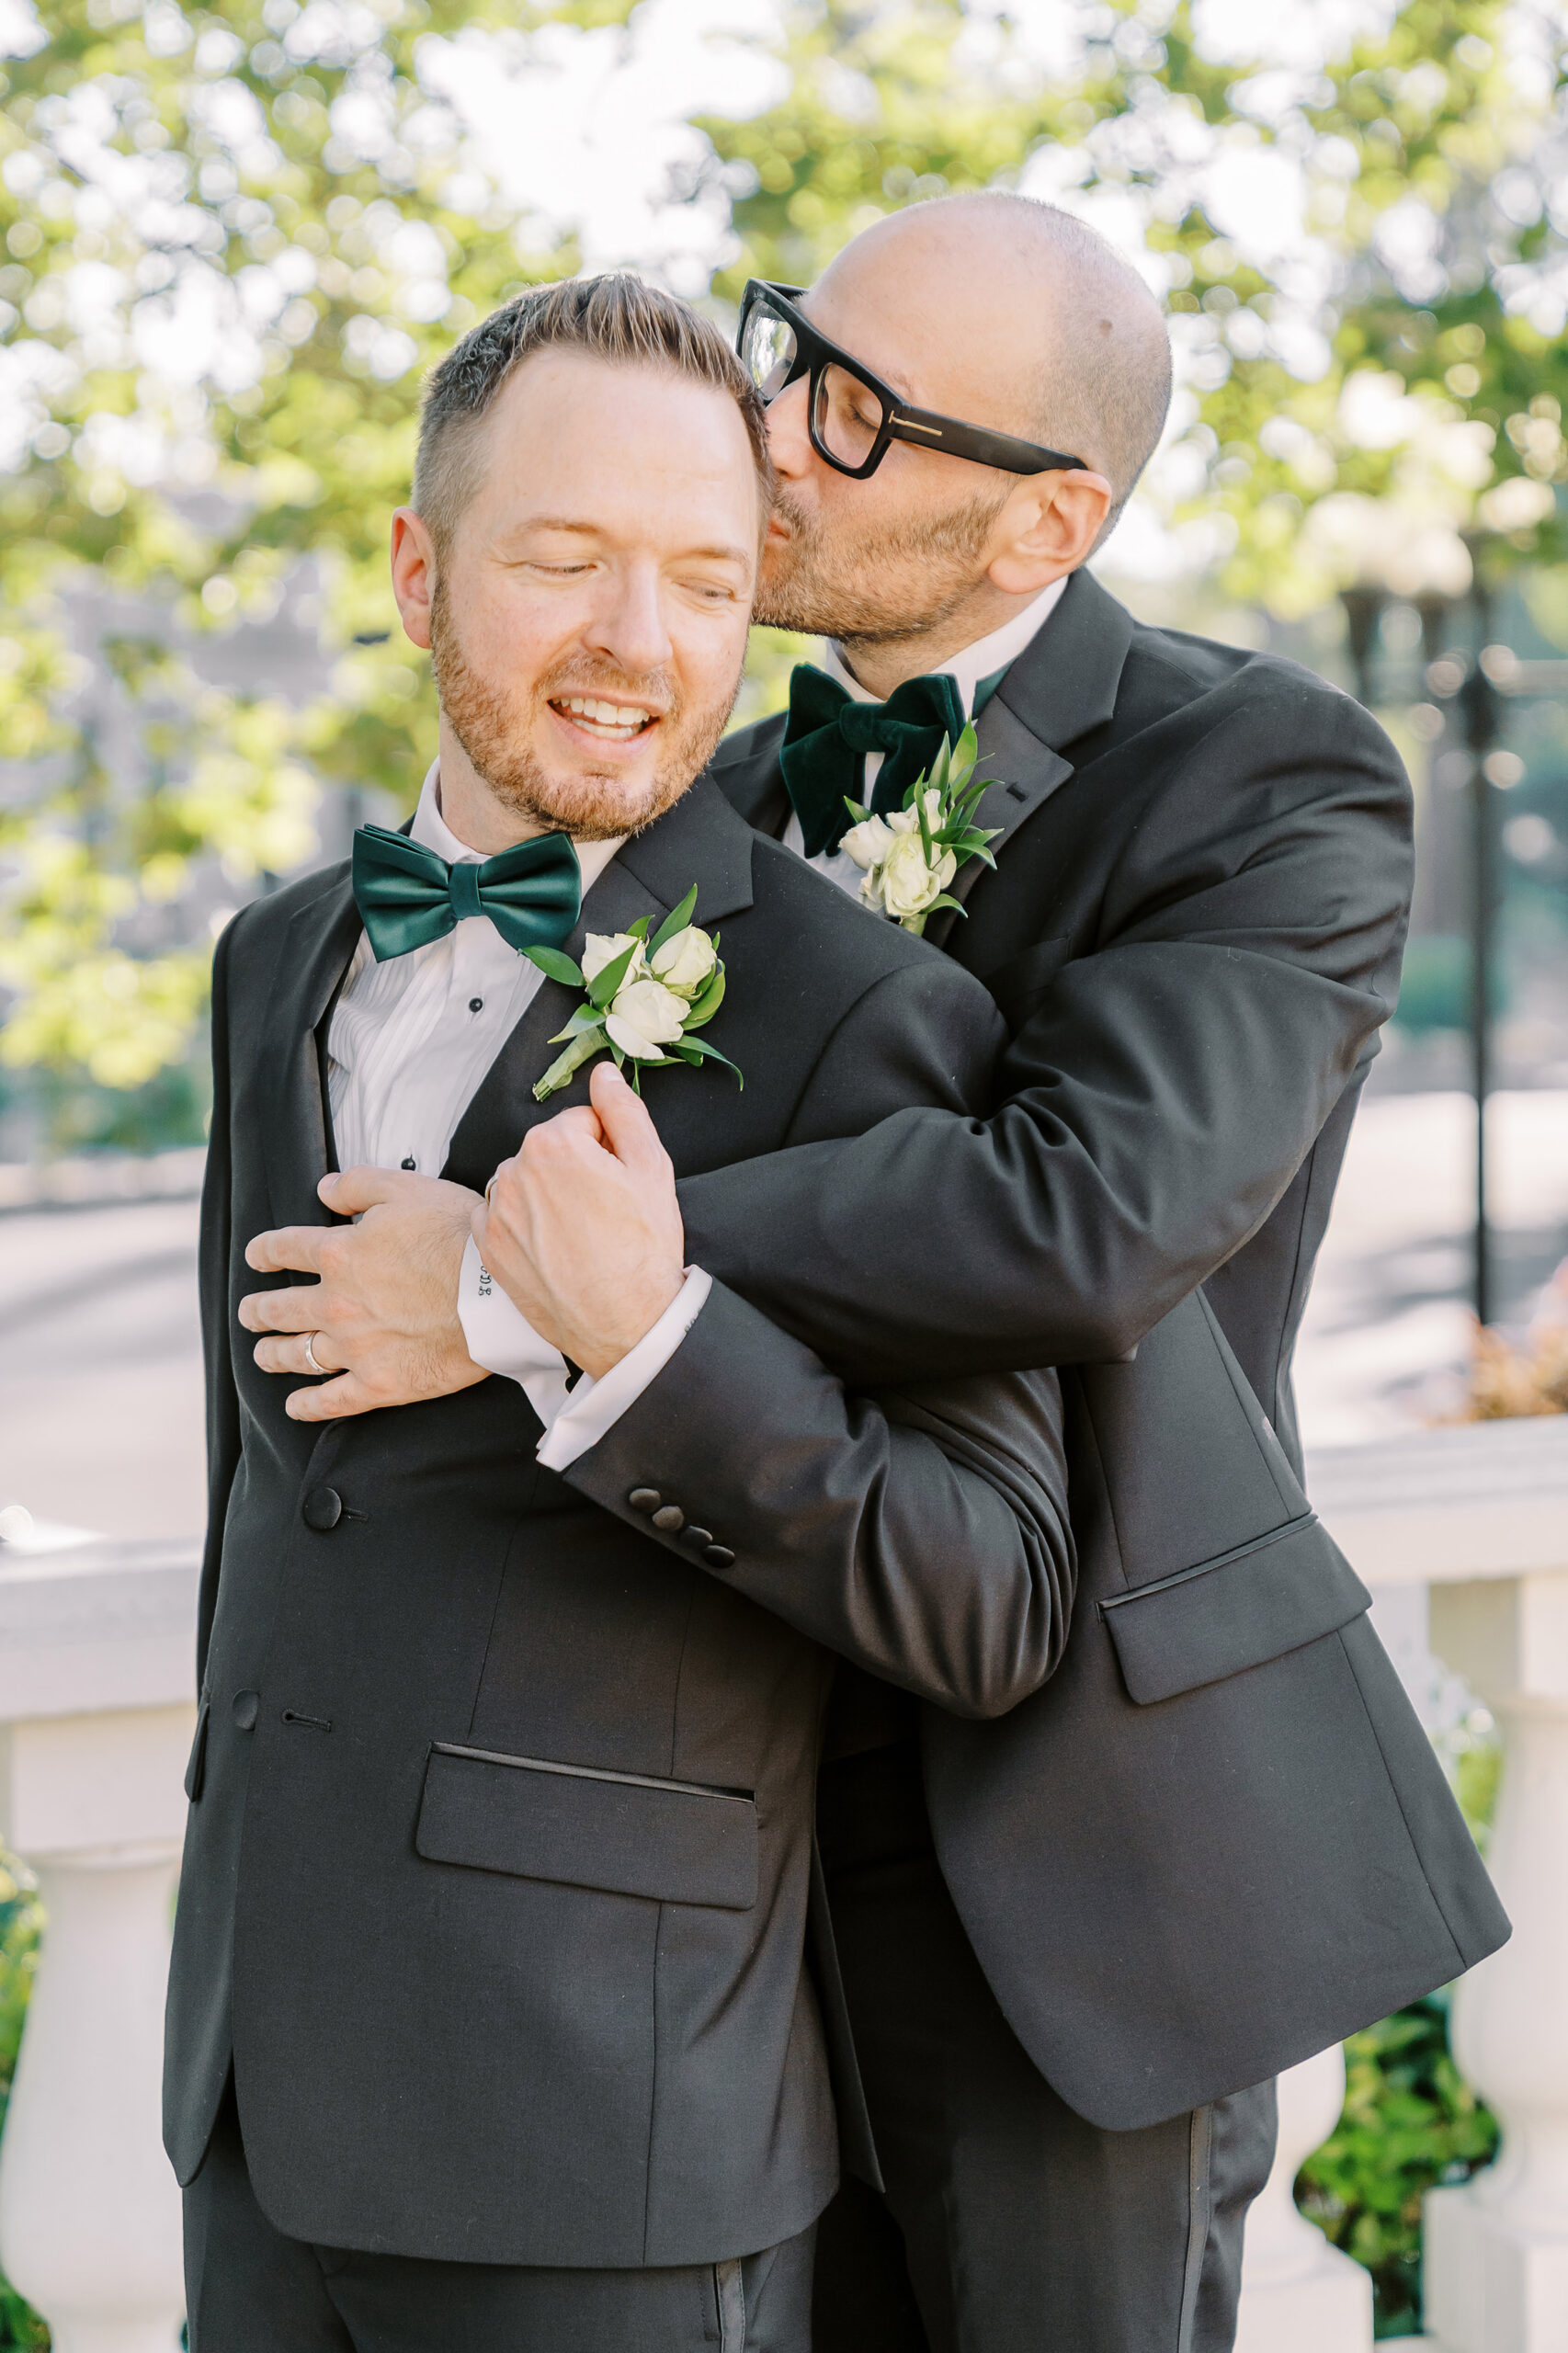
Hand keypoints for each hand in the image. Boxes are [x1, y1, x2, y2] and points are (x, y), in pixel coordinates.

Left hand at [240, 1166, 486, 1421]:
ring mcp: (354, 1348)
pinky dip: (307, 1405)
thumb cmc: (459, 1237)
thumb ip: (358, 1185)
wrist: (498, 1295)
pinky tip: (294, 1405)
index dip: (263, 1253)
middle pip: (278, 1309)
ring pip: (295, 1355)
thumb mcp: (407, 1190)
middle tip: (250, 1312)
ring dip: (272, 1354)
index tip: (256, 1258)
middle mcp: (335, 1304)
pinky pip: (330, 1400)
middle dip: (258, 1310)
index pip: (283, 1251)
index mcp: (338, 1254)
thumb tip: (324, 1189)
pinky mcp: (379, 1384)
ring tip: (263, 1354)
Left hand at [474, 1062, 685, 1380]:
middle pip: (549, 1152)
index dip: (607, 1150)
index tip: (619, 1184)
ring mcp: (495, 1212)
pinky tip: (554, 1250)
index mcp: (552, 1143)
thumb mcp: (651, 1167)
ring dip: (547, 1198)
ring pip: (525, 1184)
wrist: (623, 1323)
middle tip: (605, 1214)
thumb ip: (623, 1110)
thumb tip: (604, 1073)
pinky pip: (502, 1218)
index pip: (581, 1124)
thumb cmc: (643, 1248)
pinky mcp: (488, 1248)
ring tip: (581, 1236)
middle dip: (574, 1171)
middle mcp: (513, 1171)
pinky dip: (524, 1226)